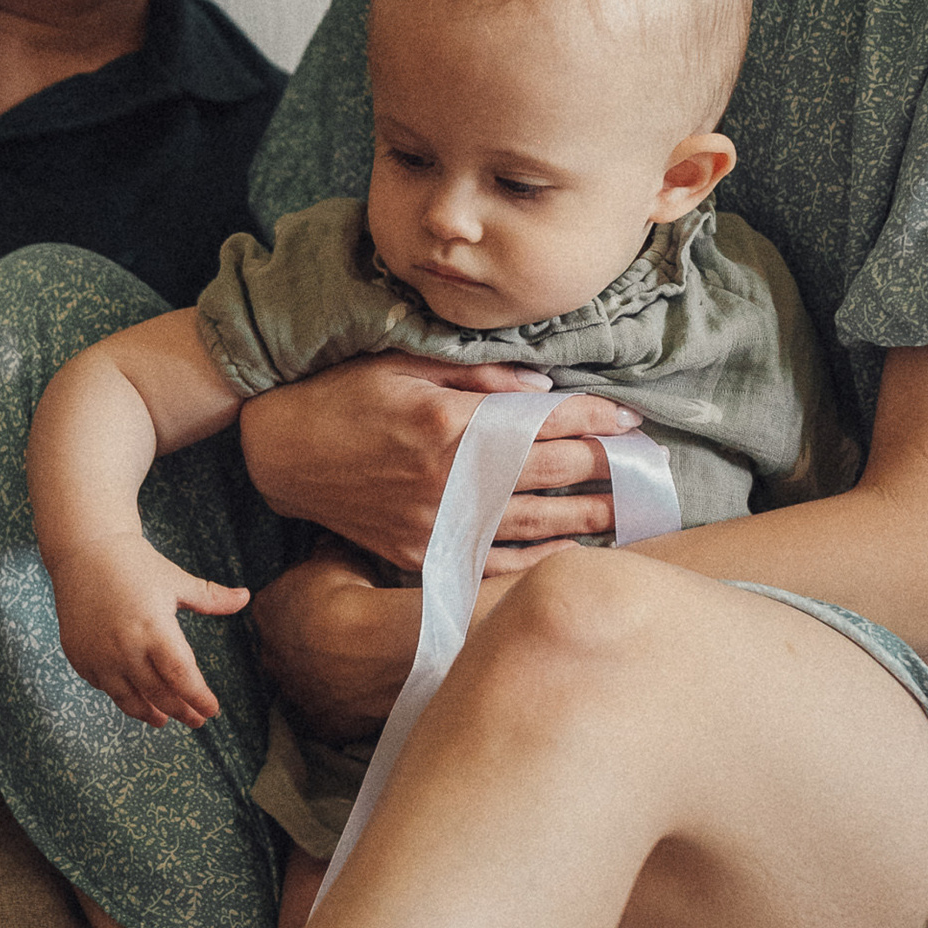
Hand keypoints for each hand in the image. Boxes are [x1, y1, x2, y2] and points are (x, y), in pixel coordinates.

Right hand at [47, 531, 249, 729]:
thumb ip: (211, 597)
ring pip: (128, 699)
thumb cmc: (135, 563)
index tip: (212, 710)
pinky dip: (122, 696)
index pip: (181, 677)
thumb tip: (246, 597)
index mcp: (154, 628)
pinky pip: (104, 687)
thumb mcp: (176, 580)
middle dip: (181, 711)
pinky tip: (133, 697)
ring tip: (163, 720)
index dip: (198, 698)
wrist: (84, 551)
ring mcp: (99, 655)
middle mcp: (125, 647)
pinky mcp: (80, 657)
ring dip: (149, 713)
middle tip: (196, 720)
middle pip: (158, 694)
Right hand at [236, 359, 636, 573]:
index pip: (548, 423)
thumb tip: (544, 389)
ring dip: (588, 519)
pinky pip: (495, 563)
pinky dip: (537, 559)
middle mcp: (453, 478)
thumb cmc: (341, 398)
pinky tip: (569, 553)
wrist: (280, 455)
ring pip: (535, 525)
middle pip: (553, 475)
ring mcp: (439, 523)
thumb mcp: (405, 365)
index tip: (630, 422)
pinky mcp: (423, 554)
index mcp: (454, 424)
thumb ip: (479, 377)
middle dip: (607, 471)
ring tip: (628, 513)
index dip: (596, 421)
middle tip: (648, 471)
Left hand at [249, 541, 419, 750]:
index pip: (273, 611)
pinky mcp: (320, 724)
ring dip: (324, 680)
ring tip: (358, 669)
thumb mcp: (336, 556)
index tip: (323, 608)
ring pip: (305, 687)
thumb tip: (323, 542)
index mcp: (268, 613)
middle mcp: (271, 657)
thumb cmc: (355, 592)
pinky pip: (329, 718)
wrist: (379, 642)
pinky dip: (343, 710)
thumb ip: (323, 552)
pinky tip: (364, 697)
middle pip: (283, 652)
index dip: (299, 610)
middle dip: (305, 648)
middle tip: (340, 640)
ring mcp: (294, 694)